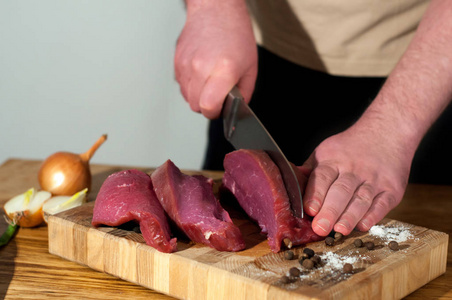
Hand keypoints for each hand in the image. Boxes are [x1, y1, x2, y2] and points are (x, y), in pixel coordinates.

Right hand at [175, 0, 257, 118]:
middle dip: (207, 106)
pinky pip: (182, 85)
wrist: (216, 10)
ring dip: (198, 96)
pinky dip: (191, 85)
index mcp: (223, 70)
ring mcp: (186, 64)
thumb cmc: (235, 34)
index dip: (215, 112)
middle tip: (217, 96)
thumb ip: (245, 93)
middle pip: (196, 106)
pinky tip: (201, 73)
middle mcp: (201, 67)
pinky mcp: (177, 61)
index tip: (220, 108)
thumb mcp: (251, 67)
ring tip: (210, 82)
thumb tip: (237, 110)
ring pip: (187, 97)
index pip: (208, 106)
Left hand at [300, 125, 413, 235]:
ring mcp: (374, 178)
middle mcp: (354, 169)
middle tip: (320, 228)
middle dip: (330, 211)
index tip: (309, 209)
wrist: (386, 131)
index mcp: (333, 159)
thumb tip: (289, 186)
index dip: (315, 194)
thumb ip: (310, 171)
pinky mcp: (392, 188)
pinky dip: (373, 215)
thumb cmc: (350, 147)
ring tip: (340, 230)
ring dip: (350, 216)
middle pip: (341, 191)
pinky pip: (382, 203)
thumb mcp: (326, 151)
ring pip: (361, 199)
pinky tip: (363, 225)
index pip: (323, 177)